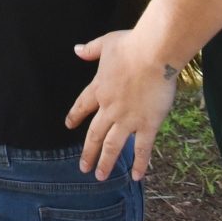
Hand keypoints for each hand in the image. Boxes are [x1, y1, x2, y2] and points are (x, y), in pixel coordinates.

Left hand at [65, 29, 177, 179]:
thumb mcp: (106, 43)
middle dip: (88, 152)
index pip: (82, 105)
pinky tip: (137, 176)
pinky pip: (142, 149)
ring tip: (100, 176)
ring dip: (106, 162)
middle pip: (95, 133)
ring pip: (113, 146)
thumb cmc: (131, 45)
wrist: (153, 54)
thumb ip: (91, 49)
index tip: (68, 125)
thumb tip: (76, 50)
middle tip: (83, 167)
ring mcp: (128, 119)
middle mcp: (110, 108)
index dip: (75, 115)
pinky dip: (139, 164)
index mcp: (99, 88)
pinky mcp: (147, 124)